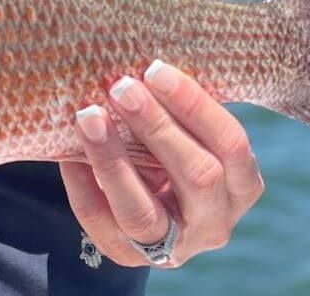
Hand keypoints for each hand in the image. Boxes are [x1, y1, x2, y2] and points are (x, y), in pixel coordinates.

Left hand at [60, 59, 263, 267]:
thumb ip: (175, 105)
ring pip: (143, 212)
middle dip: (156, 126)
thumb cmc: (171, 145)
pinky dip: (82, 184)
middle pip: (196, 175)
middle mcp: (215, 222)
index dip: (195, 105)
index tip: (155, 69)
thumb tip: (137, 53)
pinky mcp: (129, 257)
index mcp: (241, 184)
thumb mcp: (188, 131)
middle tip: (121, 86)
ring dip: (113, 159)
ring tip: (88, 116)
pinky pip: (101, 225)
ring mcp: (173, 248)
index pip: (231, 144)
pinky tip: (68, 150)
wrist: (146, 201)